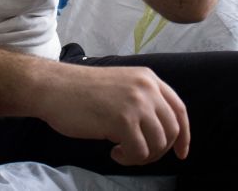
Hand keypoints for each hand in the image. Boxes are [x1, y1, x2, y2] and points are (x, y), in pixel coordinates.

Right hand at [37, 63, 189, 165]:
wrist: (53, 88)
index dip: (184, 135)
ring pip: (158, 144)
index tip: (181, 152)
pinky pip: (139, 152)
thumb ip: (142, 99)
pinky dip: (129, 159)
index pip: (179, 109)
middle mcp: (147, 88)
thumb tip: (159, 129)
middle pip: (172, 130)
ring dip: (142, 156)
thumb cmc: (80, 90)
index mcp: (148, 78)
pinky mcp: (123, 120)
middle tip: (138, 154)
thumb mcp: (121, 85)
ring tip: (122, 151)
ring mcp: (136, 104)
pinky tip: (114, 151)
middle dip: (159, 150)